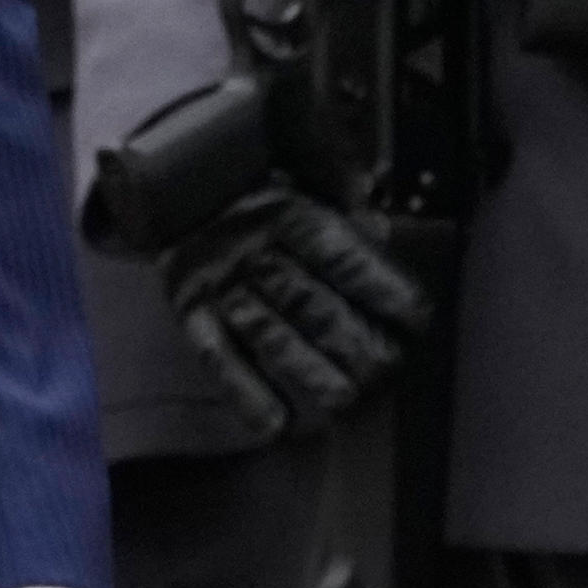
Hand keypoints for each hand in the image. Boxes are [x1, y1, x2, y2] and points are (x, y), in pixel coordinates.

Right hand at [166, 184, 436, 440]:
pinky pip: (216, 355)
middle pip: (306, 299)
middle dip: (348, 338)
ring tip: (344, 400)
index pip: (338, 254)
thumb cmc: (252, 181)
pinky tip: (274, 425)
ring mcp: (220, 284)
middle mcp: (252, 250)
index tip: (416, 317)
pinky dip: (243, 392)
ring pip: (267, 332)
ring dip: (306, 369)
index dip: (378, 286)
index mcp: (285, 213)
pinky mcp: (189, 310)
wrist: (171, 181)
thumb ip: (338, 188)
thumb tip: (379, 224)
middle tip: (387, 370)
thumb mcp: (296, 163)